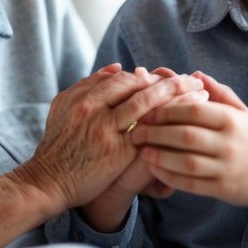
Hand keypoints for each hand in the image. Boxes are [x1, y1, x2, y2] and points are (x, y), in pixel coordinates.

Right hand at [14, 65, 204, 213]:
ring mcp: (105, 130)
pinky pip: (147, 134)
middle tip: (194, 80)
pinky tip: (185, 125)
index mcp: (84, 96)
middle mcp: (94, 109)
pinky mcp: (115, 153)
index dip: (152, 76)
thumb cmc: (58, 144)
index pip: (126, 78)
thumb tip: (118, 67)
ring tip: (198, 96)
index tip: (171, 77)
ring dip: (176, 97)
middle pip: (140, 87)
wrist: (48, 180)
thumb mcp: (64, 106)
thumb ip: (88, 85)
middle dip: (171, 82)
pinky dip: (168, 126)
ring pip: (146, 105)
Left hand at [133, 72, 247, 208]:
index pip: (193, 110)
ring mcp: (226, 167)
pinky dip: (170, 177)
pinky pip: (191, 184)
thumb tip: (193, 74)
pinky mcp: (223, 189)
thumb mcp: (240, 111)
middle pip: (186, 135)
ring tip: (141, 151)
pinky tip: (155, 171)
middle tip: (136, 131)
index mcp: (231, 119)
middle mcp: (229, 142)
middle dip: (156, 133)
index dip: (166, 110)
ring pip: (186, 162)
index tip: (146, 111)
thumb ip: (217, 91)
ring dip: (159, 156)